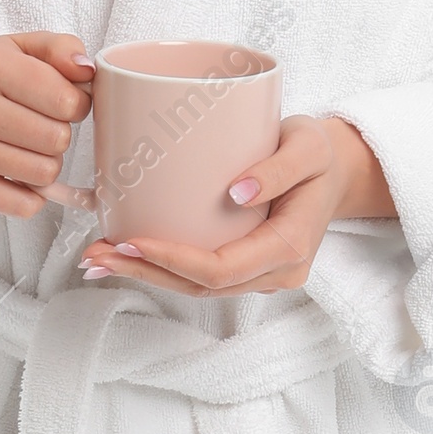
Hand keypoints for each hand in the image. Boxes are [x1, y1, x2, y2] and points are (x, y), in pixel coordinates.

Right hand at [0, 33, 94, 212]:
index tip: (64, 104)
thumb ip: (60, 48)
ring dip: (47, 164)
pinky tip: (22, 178)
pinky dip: (32, 196)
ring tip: (30, 149)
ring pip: (43, 173)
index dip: (77, 105)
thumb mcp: (21, 48)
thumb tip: (87, 71)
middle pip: (56, 139)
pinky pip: (20, 205)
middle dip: (60, 135)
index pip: (64, 100)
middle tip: (44, 127)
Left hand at [80, 113, 393, 296]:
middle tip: (94, 255)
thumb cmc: (321, 152)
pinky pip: (201, 276)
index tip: (130, 241)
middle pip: (201, 287)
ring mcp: (261, 275)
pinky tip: (127, 255)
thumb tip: (238, 193)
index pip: (221, 268)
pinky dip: (162, 268)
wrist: (338, 169)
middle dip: (145, 273)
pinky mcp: (246, 266)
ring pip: (196, 288)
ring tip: (98, 258)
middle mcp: (276, 273)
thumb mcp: (308, 146)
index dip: (172, 261)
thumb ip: (280, 168)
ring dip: (146, 275)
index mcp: (289, 248)